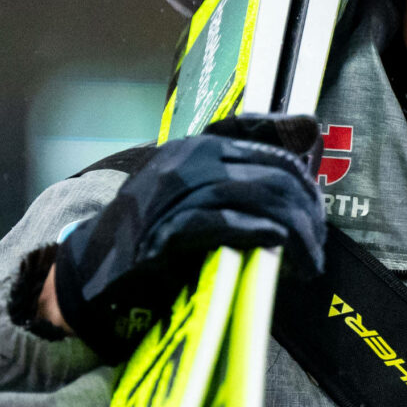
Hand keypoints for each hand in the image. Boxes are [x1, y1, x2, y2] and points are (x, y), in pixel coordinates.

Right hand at [42, 114, 325, 361]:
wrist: (90, 270)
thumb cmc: (149, 235)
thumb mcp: (192, 194)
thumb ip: (237, 174)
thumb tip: (304, 136)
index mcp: (195, 147)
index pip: (264, 139)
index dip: (300, 172)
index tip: (316, 206)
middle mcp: (187, 159)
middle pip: (270, 170)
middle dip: (306, 208)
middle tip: (316, 243)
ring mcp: (175, 191)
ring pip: (257, 195)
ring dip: (295, 231)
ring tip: (308, 261)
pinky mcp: (166, 229)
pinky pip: (224, 223)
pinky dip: (259, 231)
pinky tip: (278, 245)